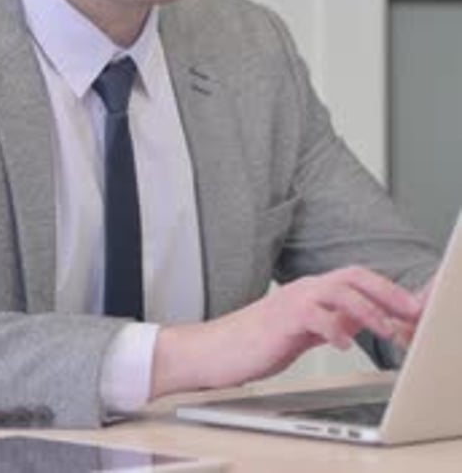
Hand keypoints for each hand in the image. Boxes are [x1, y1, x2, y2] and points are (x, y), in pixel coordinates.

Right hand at [151, 266, 422, 397]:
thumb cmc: (254, 342)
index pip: (355, 279)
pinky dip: (332, 328)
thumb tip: (360, 320)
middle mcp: (304, 289)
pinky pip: (312, 316)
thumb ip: (329, 321)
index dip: (385, 289)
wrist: (214, 349)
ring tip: (385, 329)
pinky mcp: (279, 320)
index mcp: (311, 291)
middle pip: (352, 275)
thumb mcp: (301, 330)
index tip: (409, 305)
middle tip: (408, 309)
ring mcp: (291, 301)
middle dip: (385, 291)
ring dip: (367, 310)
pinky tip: (342, 343)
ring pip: (338, 291)